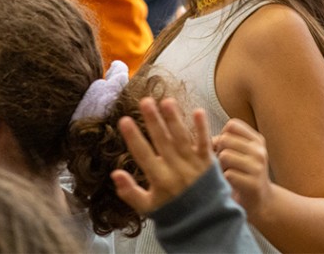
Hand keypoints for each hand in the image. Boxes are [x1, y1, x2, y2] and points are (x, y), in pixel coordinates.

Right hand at [111, 97, 214, 213]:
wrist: (205, 223)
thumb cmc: (173, 212)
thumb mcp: (148, 207)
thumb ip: (130, 192)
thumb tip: (114, 174)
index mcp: (159, 180)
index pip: (143, 155)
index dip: (133, 137)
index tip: (124, 120)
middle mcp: (176, 170)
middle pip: (162, 141)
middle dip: (153, 121)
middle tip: (145, 101)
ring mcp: (193, 165)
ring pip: (182, 138)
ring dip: (174, 119)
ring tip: (167, 101)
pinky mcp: (209, 163)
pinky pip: (205, 143)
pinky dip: (202, 128)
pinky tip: (198, 111)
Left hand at [213, 118, 271, 220]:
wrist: (261, 204)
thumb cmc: (243, 175)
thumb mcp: (239, 154)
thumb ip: (223, 142)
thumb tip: (200, 137)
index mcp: (256, 140)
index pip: (232, 125)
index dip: (222, 135)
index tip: (225, 148)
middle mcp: (259, 151)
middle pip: (225, 139)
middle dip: (219, 152)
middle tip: (224, 165)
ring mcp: (258, 167)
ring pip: (225, 155)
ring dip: (220, 167)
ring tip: (226, 174)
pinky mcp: (253, 184)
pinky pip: (228, 174)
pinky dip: (224, 180)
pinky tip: (229, 185)